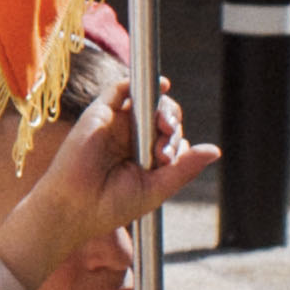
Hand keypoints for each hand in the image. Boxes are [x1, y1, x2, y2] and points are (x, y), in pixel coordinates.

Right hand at [0, 91, 215, 289]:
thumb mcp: (156, 188)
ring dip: (162, 107)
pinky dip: (137, 83)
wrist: (74, 206)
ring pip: (147, 102)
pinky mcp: (99, 113)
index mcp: (145, 158)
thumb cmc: (111, 204)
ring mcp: (116, 124)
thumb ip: (184, 168)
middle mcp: (132, 139)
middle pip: (163, 116)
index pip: (172, 137)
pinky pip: (119, 89)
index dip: (176, 141)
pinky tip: (159, 86)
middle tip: (165, 142)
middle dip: (171, 124)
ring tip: (163, 125)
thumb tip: (216, 150)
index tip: (166, 159)